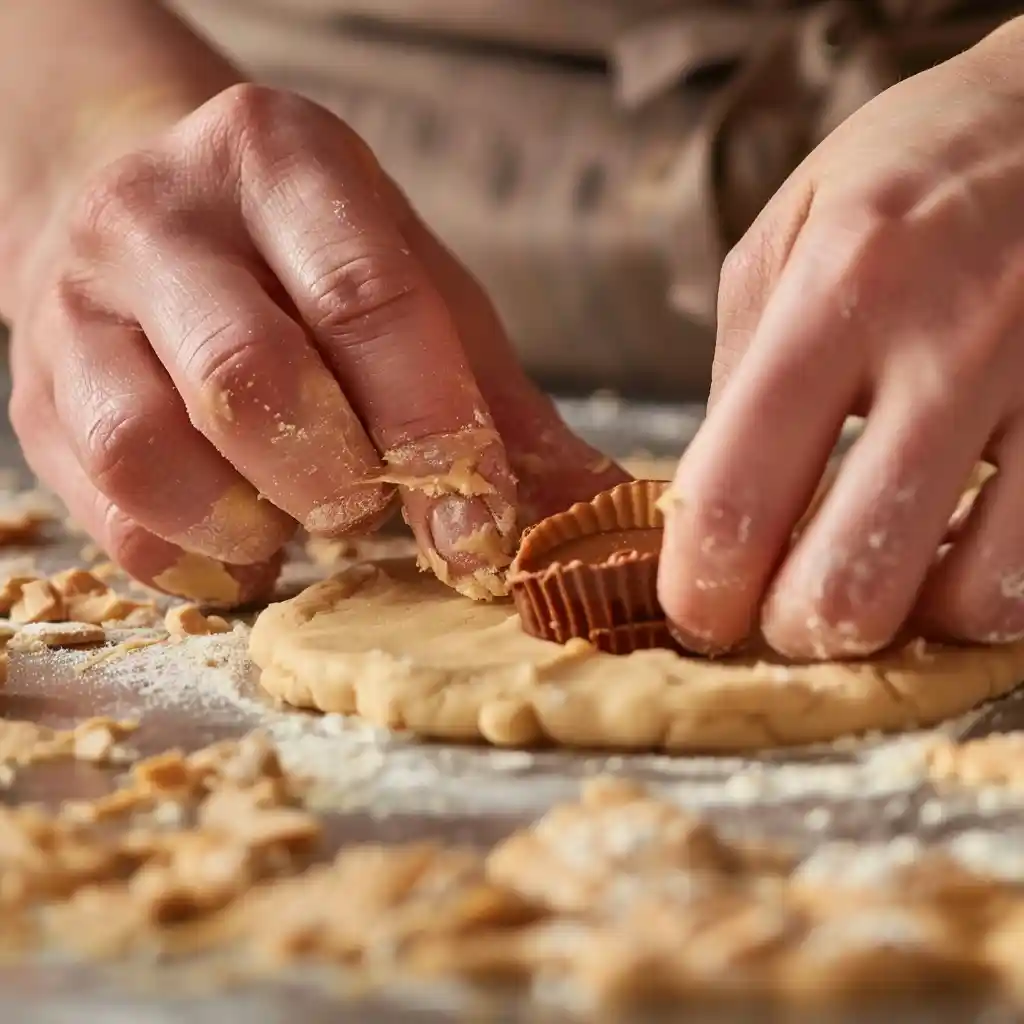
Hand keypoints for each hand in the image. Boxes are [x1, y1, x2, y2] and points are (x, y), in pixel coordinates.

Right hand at [10, 84, 625, 605]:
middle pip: (252, 378)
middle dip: (341, 482)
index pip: (367, 300)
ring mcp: (78, 309)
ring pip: (152, 452)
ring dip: (258, 522)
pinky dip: (202, 559)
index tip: (478, 528)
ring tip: (306, 518)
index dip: (432, 428)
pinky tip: (250, 539)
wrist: (148, 221)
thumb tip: (598, 516)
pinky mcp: (37, 402)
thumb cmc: (311, 267)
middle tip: (379, 512)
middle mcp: (160, 219)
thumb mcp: (418, 296)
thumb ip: (499, 406)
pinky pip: (115, 519)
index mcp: (282, 163)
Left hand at [658, 20, 1023, 658]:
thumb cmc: (913, 171)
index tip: (698, 612)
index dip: (700, 593)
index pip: (735, 496)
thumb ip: (740, 370)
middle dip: (797, 629)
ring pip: (969, 601)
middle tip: (784, 610)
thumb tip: (711, 504)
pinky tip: (958, 545)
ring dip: (905, 619)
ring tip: (880, 570)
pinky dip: (988, 586)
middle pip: (849, 586)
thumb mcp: (788, 232)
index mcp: (839, 292)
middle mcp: (952, 345)